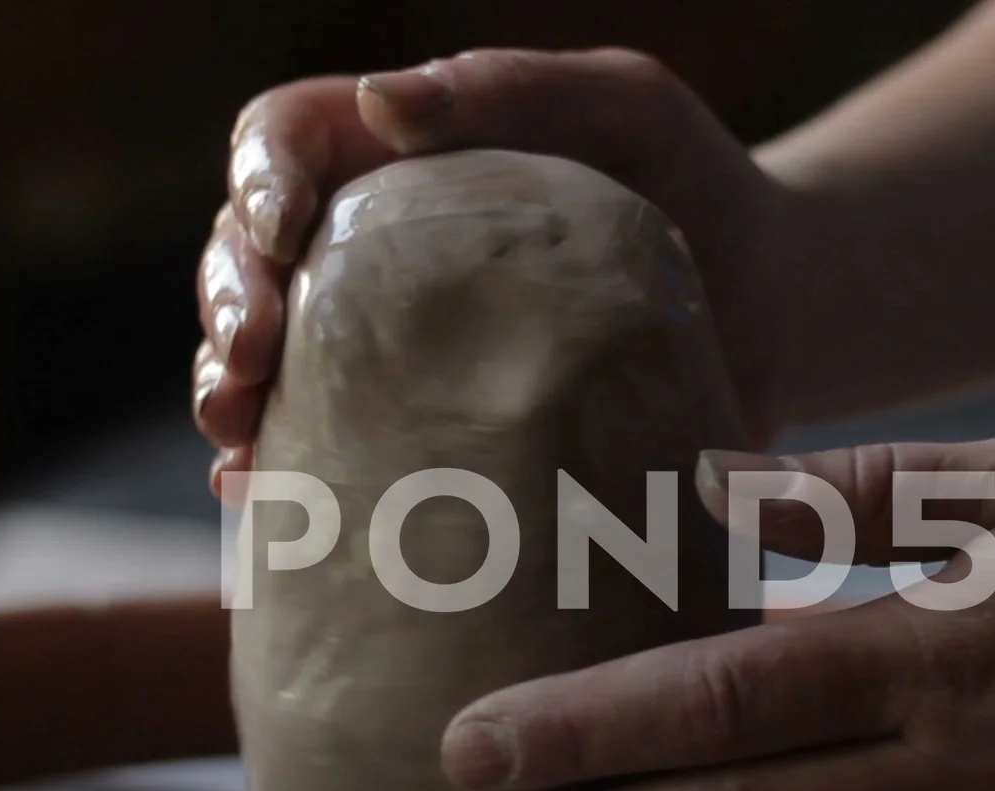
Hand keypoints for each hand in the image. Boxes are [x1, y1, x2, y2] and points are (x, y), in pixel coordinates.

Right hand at [195, 48, 797, 491]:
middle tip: (246, 359)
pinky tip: (269, 496)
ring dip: (229, 391)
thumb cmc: (697, 184)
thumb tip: (379, 102)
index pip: (285, 141)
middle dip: (225, 304)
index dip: (256, 180)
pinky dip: (283, 471)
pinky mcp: (423, 426)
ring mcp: (389, 340)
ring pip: (267, 357)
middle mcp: (375, 244)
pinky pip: (326, 448)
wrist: (769, 310)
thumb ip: (517, 89)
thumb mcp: (627, 109)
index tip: (278, 232)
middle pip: (248, 256)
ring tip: (238, 432)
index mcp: (402, 153)